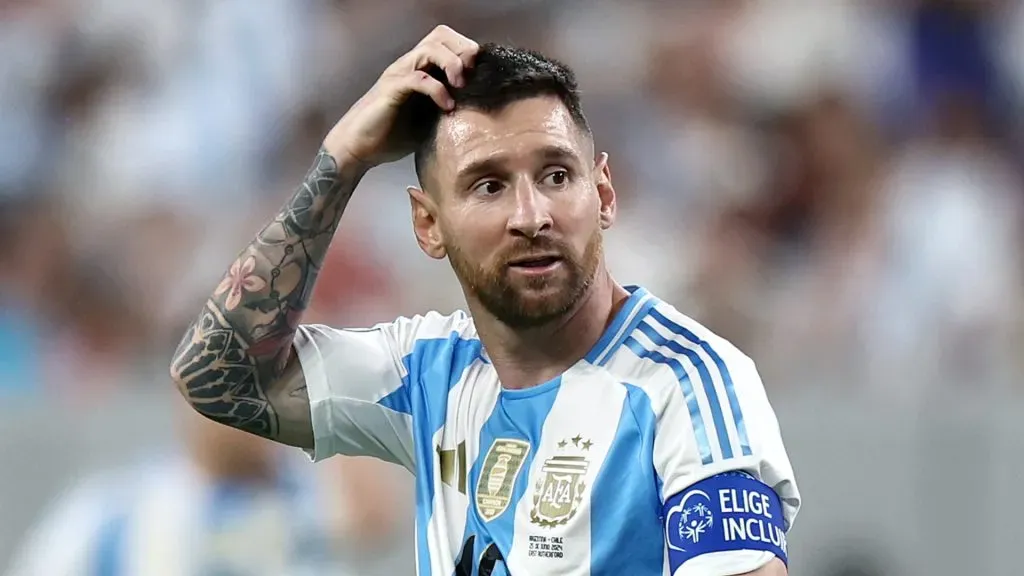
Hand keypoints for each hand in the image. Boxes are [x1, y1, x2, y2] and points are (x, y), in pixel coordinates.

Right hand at [324, 25, 478, 169]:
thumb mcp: (429, 119)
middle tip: (472, 74)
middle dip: (462, 49)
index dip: (466, 51)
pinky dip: (437, 89)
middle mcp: (409, 65)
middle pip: (440, 36)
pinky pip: (418, 78)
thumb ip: (447, 106)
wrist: (359, 148)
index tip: (479, 74)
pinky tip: (447, 106)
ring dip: (451, 64)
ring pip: (429, 49)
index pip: (446, 41)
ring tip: (461, 86)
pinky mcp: (391, 89)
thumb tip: (477, 108)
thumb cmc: (392, 135)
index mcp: (419, 69)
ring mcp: (399, 74)